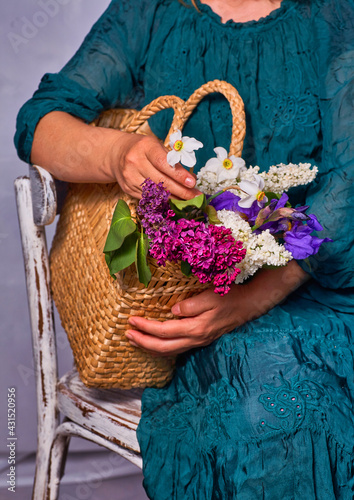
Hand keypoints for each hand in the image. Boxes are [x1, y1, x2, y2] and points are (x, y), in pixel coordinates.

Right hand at [110, 132, 199, 198]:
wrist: (116, 154)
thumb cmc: (142, 148)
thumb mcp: (155, 145)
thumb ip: (171, 159)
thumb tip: (190, 178)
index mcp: (145, 147)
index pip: (164, 163)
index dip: (179, 175)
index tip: (192, 183)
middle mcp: (135, 162)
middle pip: (161, 181)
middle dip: (181, 191)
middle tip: (196, 196)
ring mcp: (130, 177)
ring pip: (156, 193)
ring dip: (174, 198)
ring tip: (188, 200)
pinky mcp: (128, 189)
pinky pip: (149, 198)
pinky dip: (163, 201)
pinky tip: (174, 201)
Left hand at [126, 261, 309, 355]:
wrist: (248, 305)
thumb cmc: (230, 296)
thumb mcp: (211, 296)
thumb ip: (192, 305)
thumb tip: (173, 311)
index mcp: (197, 328)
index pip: (164, 331)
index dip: (146, 327)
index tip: (132, 320)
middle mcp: (196, 339)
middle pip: (163, 347)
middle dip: (143, 342)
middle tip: (127, 334)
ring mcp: (198, 342)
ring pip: (169, 351)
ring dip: (149, 347)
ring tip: (134, 340)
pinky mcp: (200, 340)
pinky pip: (176, 349)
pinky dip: (161, 347)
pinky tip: (154, 343)